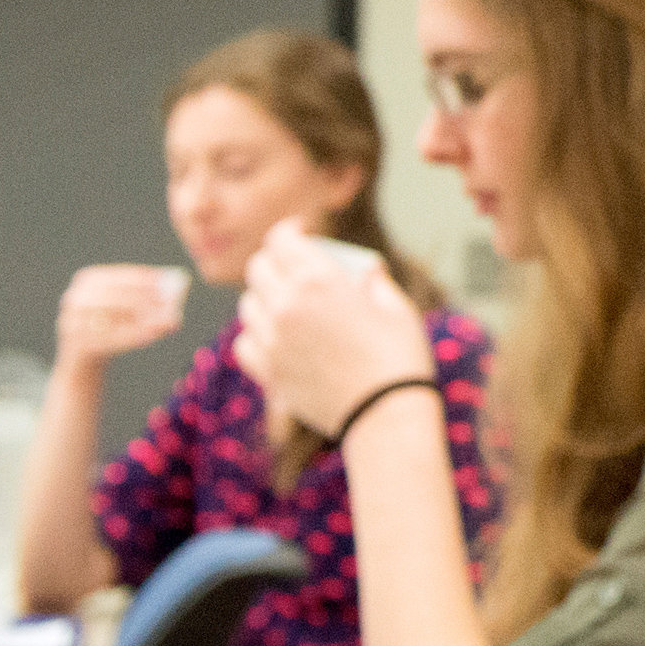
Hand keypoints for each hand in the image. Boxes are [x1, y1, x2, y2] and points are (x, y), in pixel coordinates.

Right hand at [55, 264, 186, 365]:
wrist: (82, 357)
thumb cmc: (112, 326)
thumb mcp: (126, 311)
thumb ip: (147, 304)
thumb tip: (172, 312)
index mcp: (90, 280)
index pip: (121, 276)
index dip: (144, 279)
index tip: (164, 282)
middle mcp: (77, 297)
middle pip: (116, 296)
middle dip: (144, 300)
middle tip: (168, 304)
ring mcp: (74, 320)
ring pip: (114, 318)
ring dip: (141, 320)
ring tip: (164, 323)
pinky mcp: (78, 342)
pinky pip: (109, 339)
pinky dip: (132, 337)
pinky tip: (150, 337)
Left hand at [236, 218, 434, 434]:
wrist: (386, 414)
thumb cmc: (399, 357)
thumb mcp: (397, 307)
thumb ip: (373, 280)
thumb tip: (363, 271)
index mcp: (318, 279)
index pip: (282, 239)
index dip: (290, 231)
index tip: (301, 233)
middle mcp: (286, 305)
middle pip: (258, 269)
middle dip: (275, 261)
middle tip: (293, 267)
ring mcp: (273, 341)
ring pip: (248, 305)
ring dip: (264, 298)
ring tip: (287, 304)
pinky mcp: (269, 372)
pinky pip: (245, 343)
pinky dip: (256, 335)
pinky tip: (276, 337)